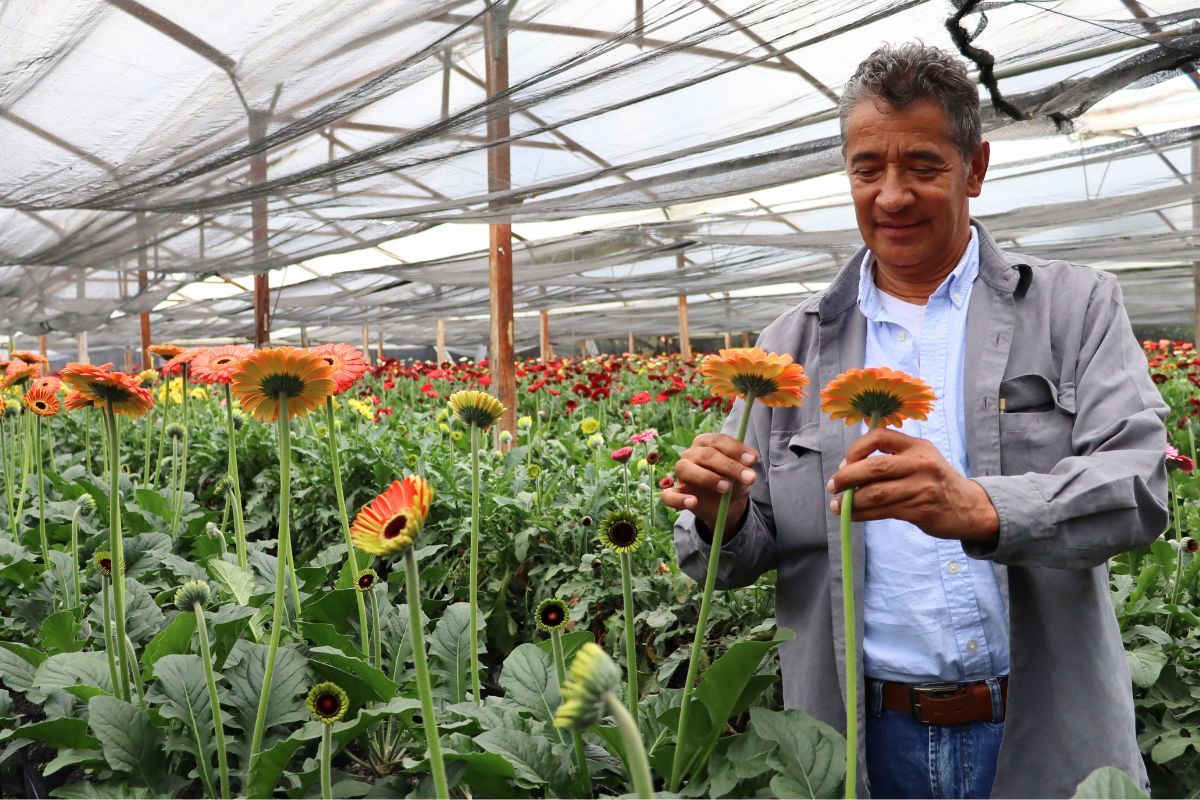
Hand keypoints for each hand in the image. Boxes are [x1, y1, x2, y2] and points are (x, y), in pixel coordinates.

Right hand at [660, 433, 758, 531]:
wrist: (726, 505)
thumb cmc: (733, 481)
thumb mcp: (743, 473)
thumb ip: (745, 465)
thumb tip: (752, 458)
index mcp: (706, 442)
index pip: (719, 441)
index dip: (736, 449)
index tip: (753, 460)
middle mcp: (691, 453)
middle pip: (706, 455)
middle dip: (730, 466)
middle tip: (749, 478)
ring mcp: (681, 472)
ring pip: (686, 469)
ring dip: (707, 478)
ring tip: (726, 488)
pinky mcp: (676, 493)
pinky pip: (669, 496)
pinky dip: (679, 499)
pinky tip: (693, 502)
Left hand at [826, 427, 998, 541]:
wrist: (970, 507)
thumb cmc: (937, 481)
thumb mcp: (922, 458)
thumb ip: (893, 457)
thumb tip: (849, 468)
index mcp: (918, 446)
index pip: (880, 436)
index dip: (856, 449)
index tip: (845, 464)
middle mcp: (921, 463)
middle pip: (874, 467)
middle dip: (847, 477)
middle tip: (833, 486)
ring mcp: (922, 487)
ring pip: (876, 493)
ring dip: (851, 501)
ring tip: (838, 505)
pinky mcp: (920, 510)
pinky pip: (883, 511)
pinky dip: (862, 514)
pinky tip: (852, 515)